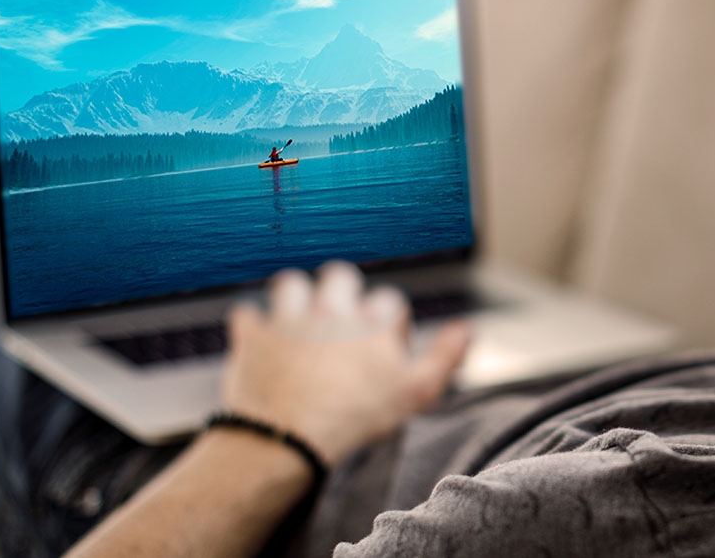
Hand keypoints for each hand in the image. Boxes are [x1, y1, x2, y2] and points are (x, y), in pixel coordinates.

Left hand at [221, 261, 470, 464]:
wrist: (290, 437)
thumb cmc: (357, 416)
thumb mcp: (416, 393)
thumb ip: (445, 357)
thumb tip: (467, 327)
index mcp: (372, 320)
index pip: (390, 302)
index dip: (391, 325)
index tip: (385, 352)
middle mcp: (332, 308)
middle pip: (340, 277)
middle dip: (344, 294)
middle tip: (342, 327)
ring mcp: (289, 319)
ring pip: (291, 284)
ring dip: (296, 299)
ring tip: (301, 325)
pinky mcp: (253, 337)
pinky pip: (247, 317)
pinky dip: (254, 327)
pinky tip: (262, 343)